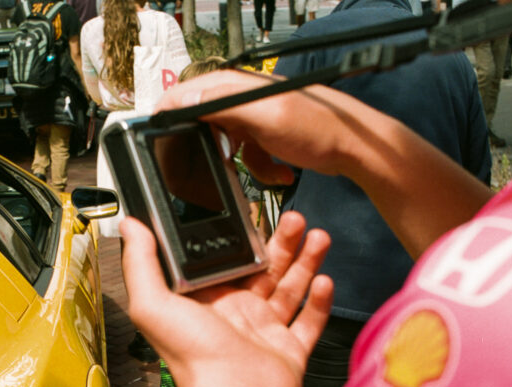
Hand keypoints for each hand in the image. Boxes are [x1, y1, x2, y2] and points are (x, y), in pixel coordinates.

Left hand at [119, 212, 332, 386]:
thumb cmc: (193, 358)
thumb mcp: (152, 303)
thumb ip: (141, 262)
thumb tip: (130, 227)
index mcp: (205, 302)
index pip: (226, 260)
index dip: (241, 236)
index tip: (254, 213)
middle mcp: (234, 314)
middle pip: (264, 269)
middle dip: (282, 243)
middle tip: (295, 219)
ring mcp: (263, 333)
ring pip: (290, 289)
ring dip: (305, 262)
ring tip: (317, 237)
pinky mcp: (288, 351)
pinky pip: (308, 323)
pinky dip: (319, 301)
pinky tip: (324, 279)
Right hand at [154, 70, 356, 185]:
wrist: (356, 149)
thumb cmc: (321, 128)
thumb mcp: (267, 116)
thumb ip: (224, 105)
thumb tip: (185, 98)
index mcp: (241, 87)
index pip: (191, 91)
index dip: (170, 111)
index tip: (154, 131)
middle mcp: (247, 97)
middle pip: (207, 120)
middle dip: (209, 146)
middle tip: (211, 163)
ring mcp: (259, 116)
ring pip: (227, 143)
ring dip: (239, 163)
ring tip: (259, 169)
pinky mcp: (270, 135)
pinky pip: (249, 156)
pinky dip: (260, 169)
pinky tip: (278, 174)